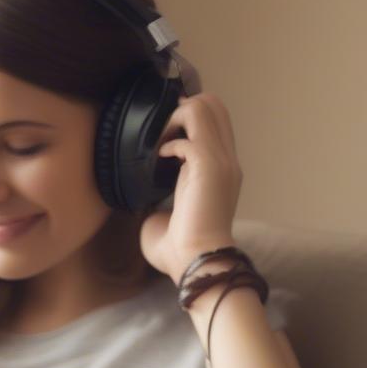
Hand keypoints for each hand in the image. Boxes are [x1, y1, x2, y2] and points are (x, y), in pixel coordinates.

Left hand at [139, 92, 243, 285]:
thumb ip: (161, 194)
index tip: (163, 140)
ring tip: (158, 145)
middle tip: (160, 137)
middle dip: (180, 111)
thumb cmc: (179, 249)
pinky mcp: (208, 167)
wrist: (195, 263)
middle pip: (213, 104)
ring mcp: (220, 161)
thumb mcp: (170, 213)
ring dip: (173, 120)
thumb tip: (141, 189)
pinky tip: (157, 161)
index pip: (215, 120)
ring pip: (204, 107)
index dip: (186, 119)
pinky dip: (167, 143)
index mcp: (221, 169)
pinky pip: (188, 134)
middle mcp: (226, 160)